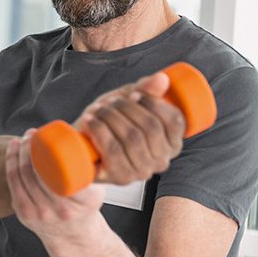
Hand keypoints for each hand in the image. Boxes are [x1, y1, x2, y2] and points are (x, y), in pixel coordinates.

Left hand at [8, 134, 104, 238]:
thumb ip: (92, 168)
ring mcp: (40, 213)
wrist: (74, 236)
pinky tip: (13, 151)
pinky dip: (10, 163)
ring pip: (23, 175)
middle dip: (31, 147)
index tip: (45, 135)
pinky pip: (13, 183)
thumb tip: (83, 137)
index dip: (48, 149)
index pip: (63, 171)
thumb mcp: (97, 189)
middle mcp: (60, 209)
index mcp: (82, 201)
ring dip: (19, 153)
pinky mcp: (24, 213)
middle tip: (32, 133)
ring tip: (23, 139)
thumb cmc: (84, 207)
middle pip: (38, 171)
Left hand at [73, 71, 186, 185]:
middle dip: (127, 107)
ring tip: (97, 109)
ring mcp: (142, 171)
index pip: (175, 120)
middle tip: (111, 101)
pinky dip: (99, 131)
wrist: (82, 152)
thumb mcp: (129, 102)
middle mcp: (162, 160)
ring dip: (111, 117)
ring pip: (132, 137)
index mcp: (172, 142)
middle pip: (151, 127)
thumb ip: (146, 89)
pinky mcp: (121, 177)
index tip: (134, 94)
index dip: (154, 102)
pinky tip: (90, 120)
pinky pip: (114, 151)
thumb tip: (162, 79)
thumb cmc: (111, 124)